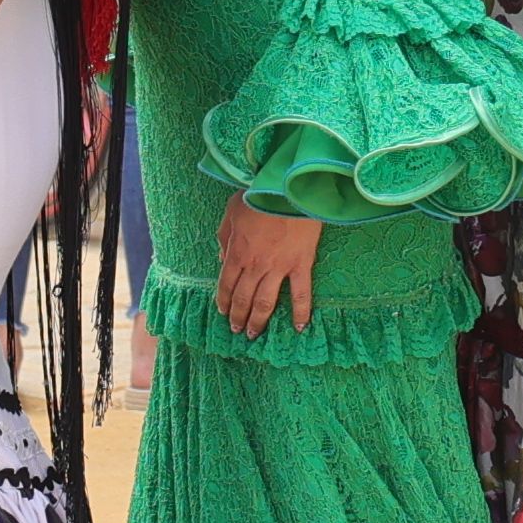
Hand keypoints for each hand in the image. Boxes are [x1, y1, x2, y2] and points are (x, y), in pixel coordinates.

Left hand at [214, 199, 323, 337]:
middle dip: (238, 316)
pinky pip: (301, 293)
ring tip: (255, 334)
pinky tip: (298, 328)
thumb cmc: (257, 195)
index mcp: (236, 253)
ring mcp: (279, 267)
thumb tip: (221, 259)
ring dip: (259, 320)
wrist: (287, 188)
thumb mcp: (230, 212)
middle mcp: (255, 266)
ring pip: (266, 302)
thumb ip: (224, 237)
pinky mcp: (301, 264)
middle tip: (237, 330)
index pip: (226, 284)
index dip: (223, 301)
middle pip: (244, 298)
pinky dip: (300, 312)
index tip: (223, 313)